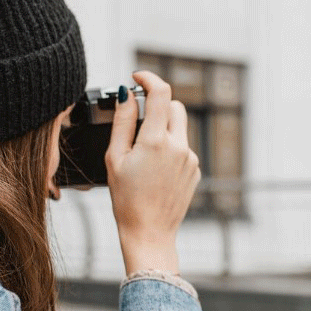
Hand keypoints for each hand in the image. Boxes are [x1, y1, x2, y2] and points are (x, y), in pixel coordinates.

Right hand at [106, 71, 200, 274]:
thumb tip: (126, 94)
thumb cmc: (126, 199)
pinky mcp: (195, 170)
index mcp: (156, 141)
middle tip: (138, 119)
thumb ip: (122, 122)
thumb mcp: (115, 158)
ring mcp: (190, 158)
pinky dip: (170, 149)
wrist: (149, 232)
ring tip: (144, 155)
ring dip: (163, 129)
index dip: (149, 79)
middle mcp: (179, 146)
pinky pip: (183, 148)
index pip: (161, 93)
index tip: (138, 78)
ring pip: (179, 128)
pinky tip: (155, 171)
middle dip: (157, 105)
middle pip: (174, 106)